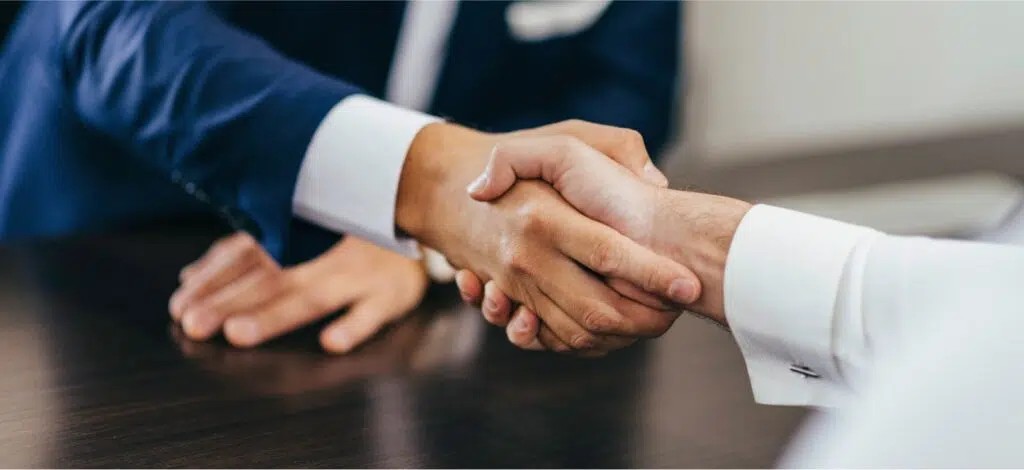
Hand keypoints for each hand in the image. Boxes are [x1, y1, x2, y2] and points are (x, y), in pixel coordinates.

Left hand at [168, 233, 428, 352]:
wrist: (420, 215)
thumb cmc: (348, 232)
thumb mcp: (298, 232)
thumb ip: (245, 252)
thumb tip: (189, 277)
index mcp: (298, 234)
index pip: (246, 258)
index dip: (213, 281)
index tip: (179, 306)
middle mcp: (323, 251)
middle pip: (270, 279)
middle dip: (230, 302)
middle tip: (194, 326)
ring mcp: (358, 272)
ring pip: (313, 294)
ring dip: (275, 315)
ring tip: (238, 334)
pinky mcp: (392, 293)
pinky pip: (374, 310)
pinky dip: (354, 326)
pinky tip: (330, 343)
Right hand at [394, 121, 699, 354]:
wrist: (446, 188)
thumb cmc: (519, 159)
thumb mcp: (563, 136)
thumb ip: (613, 145)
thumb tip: (653, 180)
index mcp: (545, 218)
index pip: (608, 252)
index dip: (653, 273)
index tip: (688, 286)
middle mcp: (528, 258)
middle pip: (598, 308)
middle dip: (646, 319)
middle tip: (678, 313)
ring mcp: (517, 286)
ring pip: (578, 332)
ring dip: (623, 336)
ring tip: (656, 321)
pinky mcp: (511, 302)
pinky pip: (550, 339)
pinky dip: (584, 342)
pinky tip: (612, 330)